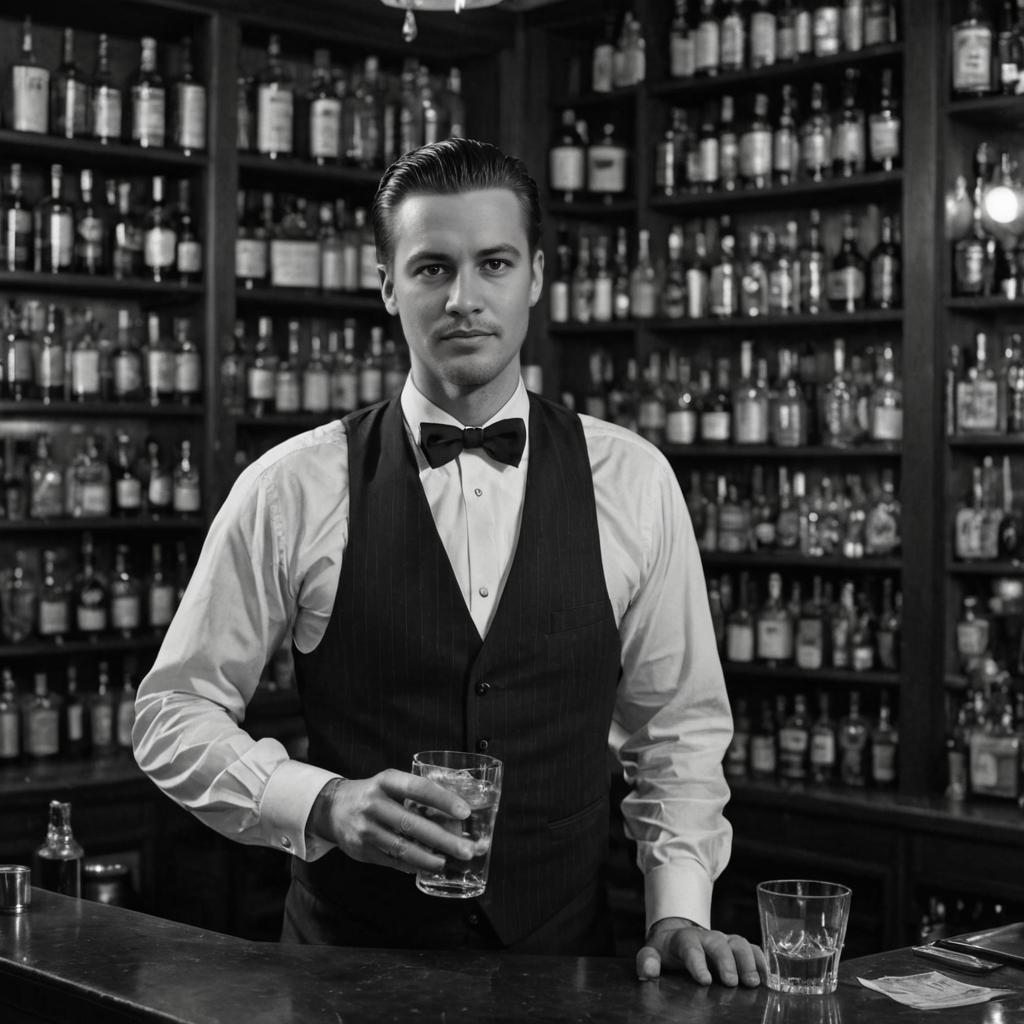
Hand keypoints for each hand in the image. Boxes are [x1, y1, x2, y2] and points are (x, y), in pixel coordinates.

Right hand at [308, 771, 474, 874]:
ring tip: (446, 863)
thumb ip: (417, 797)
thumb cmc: (375, 795)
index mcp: (387, 781)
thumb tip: (455, 818)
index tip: (465, 812)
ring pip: (402, 847)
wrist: (333, 808)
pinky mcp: (361, 849)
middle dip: (443, 839)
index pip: (418, 788)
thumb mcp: (391, 784)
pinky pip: (391, 860)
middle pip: (412, 823)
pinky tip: (426, 866)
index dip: (443, 800)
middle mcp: (374, 803)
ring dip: (428, 858)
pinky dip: (411, 865)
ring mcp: (366, 828)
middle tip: (466, 849)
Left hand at [636, 917, 766, 985]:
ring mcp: (725, 941)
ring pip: (739, 943)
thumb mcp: (652, 954)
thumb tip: (648, 973)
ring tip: (753, 983)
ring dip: (748, 961)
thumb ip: (647, 962)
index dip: (697, 963)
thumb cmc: (667, 951)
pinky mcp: (738, 948)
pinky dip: (762, 961)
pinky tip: (768, 978)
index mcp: (684, 940)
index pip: (690, 948)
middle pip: (718, 944)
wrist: (678, 937)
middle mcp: (707, 938)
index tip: (704, 981)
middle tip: (732, 982)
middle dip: (726, 961)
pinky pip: (754, 949)